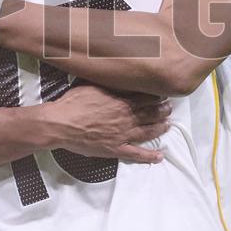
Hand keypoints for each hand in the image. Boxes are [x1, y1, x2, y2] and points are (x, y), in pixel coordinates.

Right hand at [41, 85, 171, 162]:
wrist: (61, 123)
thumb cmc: (73, 103)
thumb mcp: (91, 84)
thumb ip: (107, 83)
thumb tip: (116, 74)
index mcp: (121, 100)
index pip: (145, 97)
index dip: (156, 97)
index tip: (162, 95)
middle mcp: (126, 117)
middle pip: (150, 113)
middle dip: (162, 111)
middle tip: (170, 109)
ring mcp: (123, 134)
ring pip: (148, 131)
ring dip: (160, 128)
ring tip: (168, 125)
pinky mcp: (116, 149)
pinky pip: (136, 154)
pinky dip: (149, 156)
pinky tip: (159, 156)